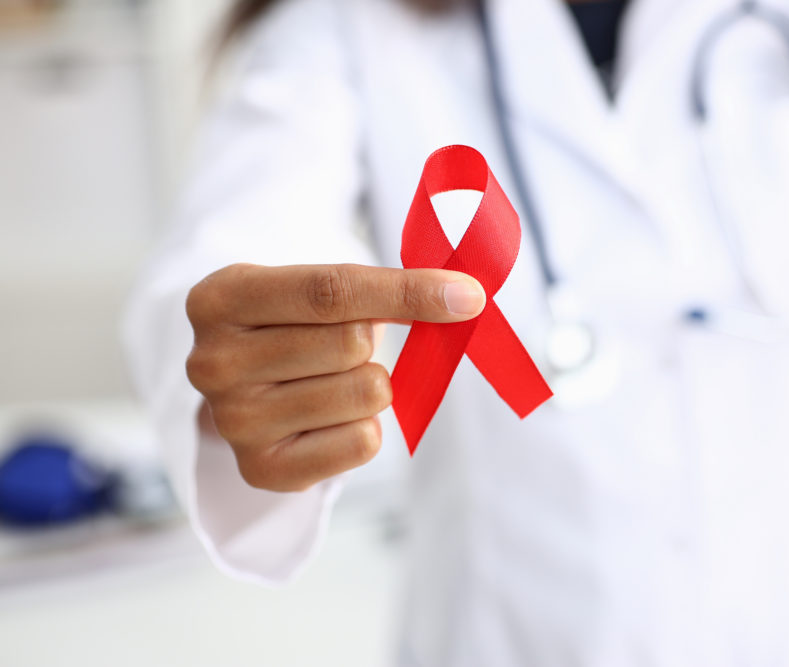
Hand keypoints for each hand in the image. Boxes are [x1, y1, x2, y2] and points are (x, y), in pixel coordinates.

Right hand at [185, 263, 485, 491]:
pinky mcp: (261, 470)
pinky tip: (331, 418)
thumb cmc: (294, 324)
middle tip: (344, 346)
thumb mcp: (316, 289)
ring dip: (370, 385)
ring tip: (333, 381)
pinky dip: (366, 427)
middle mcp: (213, 362)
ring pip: (365, 392)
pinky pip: (362, 442)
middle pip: (352, 342)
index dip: (407, 291)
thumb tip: (464, 297)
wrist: (246, 385)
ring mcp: (233, 421)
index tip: (467, 295)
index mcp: (221, 298)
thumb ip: (383, 288)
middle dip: (370, 341)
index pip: (332, 290)